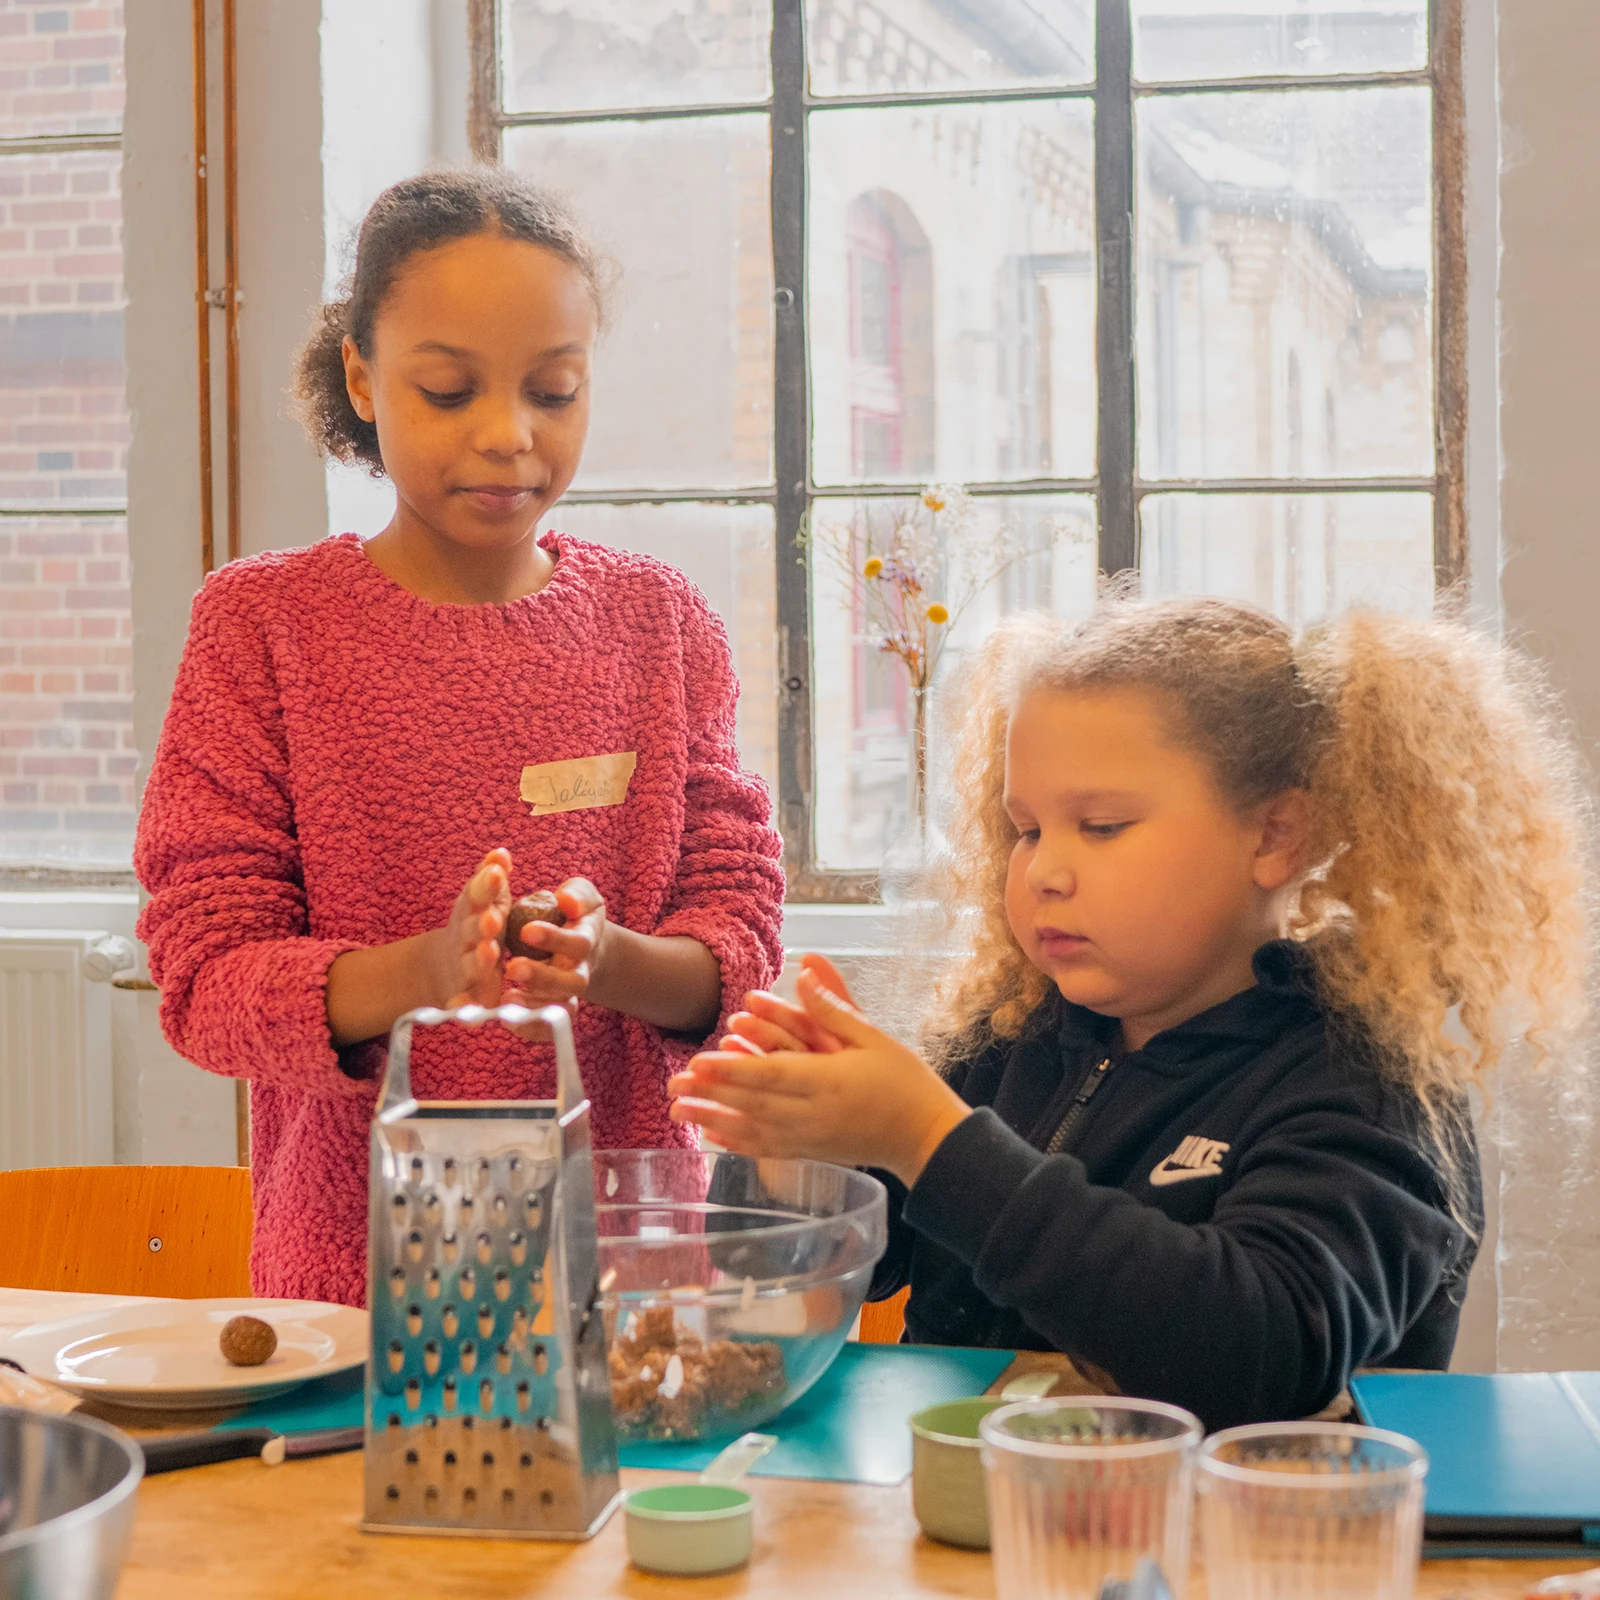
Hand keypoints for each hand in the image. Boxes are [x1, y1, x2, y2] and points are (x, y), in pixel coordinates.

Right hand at [431, 848, 512, 1008]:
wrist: (445, 965)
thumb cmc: (478, 925)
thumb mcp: (485, 900)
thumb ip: (490, 879)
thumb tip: (500, 852)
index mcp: (472, 912)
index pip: (477, 895)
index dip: (486, 885)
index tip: (497, 873)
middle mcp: (464, 938)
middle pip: (471, 930)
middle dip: (482, 924)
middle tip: (494, 918)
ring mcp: (462, 967)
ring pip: (470, 965)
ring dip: (478, 960)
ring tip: (490, 954)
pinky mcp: (464, 996)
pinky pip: (464, 1003)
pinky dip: (465, 1008)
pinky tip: (473, 1013)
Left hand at [503, 877, 607, 1016]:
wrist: (581, 943)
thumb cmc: (576, 913)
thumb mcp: (582, 895)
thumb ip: (578, 895)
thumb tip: (566, 900)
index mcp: (586, 941)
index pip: (578, 943)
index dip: (556, 939)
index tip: (527, 930)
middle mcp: (579, 971)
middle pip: (572, 983)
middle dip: (543, 977)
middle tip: (513, 967)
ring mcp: (567, 994)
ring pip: (560, 1008)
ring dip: (534, 1006)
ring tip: (506, 997)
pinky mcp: (551, 1009)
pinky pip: (547, 1029)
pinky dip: (529, 1029)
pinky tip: (505, 1018)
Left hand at [668, 961, 970, 1187]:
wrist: (926, 1136)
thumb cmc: (905, 1080)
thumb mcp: (874, 1037)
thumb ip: (834, 1007)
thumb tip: (804, 971)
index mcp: (829, 1082)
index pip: (771, 1075)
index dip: (732, 1070)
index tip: (697, 1062)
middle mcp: (814, 1114)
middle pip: (751, 1104)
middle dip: (708, 1095)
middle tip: (669, 1086)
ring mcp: (810, 1138)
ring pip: (752, 1130)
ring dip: (712, 1120)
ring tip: (676, 1113)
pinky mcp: (811, 1153)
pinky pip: (767, 1149)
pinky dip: (737, 1142)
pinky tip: (713, 1135)